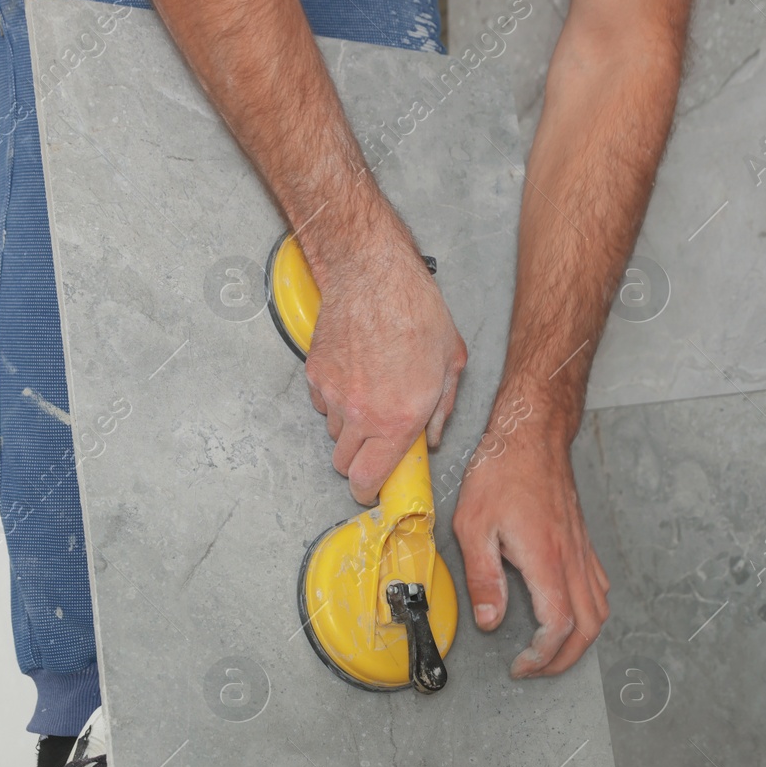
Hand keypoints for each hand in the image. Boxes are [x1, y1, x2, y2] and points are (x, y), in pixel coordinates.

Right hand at [304, 223, 466, 504]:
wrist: (374, 275)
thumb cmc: (417, 313)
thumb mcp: (450, 364)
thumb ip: (442, 411)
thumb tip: (431, 439)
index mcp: (397, 419)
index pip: (367, 479)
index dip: (367, 491)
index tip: (371, 489)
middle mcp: (360, 413)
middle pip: (343, 463)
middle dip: (359, 458)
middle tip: (376, 438)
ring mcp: (333, 394)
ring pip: (332, 432)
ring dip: (348, 425)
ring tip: (370, 393)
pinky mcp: (315, 373)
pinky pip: (320, 402)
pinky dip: (333, 398)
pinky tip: (355, 373)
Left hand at [452, 415, 610, 677]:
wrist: (531, 434)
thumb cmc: (501, 472)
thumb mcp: (473, 525)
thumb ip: (484, 578)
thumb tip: (490, 620)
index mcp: (546, 558)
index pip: (559, 625)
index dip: (542, 656)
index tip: (521, 665)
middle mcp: (571, 558)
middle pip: (589, 626)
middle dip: (565, 659)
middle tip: (536, 668)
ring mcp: (581, 549)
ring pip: (600, 609)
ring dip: (581, 639)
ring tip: (550, 650)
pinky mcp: (582, 541)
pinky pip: (598, 586)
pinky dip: (589, 612)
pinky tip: (568, 612)